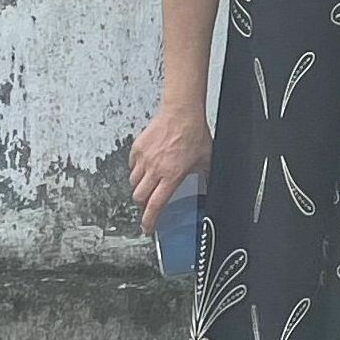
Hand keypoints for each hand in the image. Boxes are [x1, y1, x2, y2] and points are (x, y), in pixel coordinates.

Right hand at [130, 102, 207, 227]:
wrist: (181, 112)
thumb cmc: (193, 133)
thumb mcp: (204, 160)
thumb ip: (203, 174)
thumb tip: (208, 181)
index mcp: (171, 176)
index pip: (155, 205)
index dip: (149, 220)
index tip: (147, 227)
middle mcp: (155, 169)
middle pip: (139, 197)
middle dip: (142, 205)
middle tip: (147, 205)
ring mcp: (144, 159)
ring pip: (133, 182)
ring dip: (139, 188)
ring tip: (148, 185)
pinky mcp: (137, 148)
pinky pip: (132, 165)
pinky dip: (136, 170)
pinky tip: (144, 167)